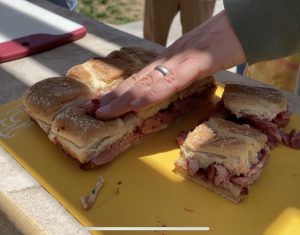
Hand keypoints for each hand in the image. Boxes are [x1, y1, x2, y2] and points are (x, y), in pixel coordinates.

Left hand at [93, 10, 245, 119]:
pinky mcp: (196, 63)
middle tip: (91, 110)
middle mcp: (168, 61)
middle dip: (113, 98)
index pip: (139, 80)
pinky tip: (136, 103)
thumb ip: (179, 74)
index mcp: (167, 63)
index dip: (119, 93)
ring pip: (147, 82)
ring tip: (104, 111)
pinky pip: (171, 81)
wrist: (242, 26)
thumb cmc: (220, 45)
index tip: (101, 103)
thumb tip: (165, 88)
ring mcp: (180, 61)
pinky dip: (153, 93)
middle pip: (136, 82)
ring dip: (124, 99)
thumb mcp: (193, 63)